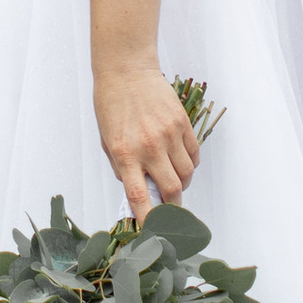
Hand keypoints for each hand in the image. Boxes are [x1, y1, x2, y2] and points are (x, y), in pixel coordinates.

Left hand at [94, 60, 201, 216]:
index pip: (138, 196)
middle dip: (172, 206)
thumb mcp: (107, 140)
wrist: (126, 70)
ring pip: (187, 174)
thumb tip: (138, 188)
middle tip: (168, 207)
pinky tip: (180, 161)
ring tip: (173, 180)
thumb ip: (123, 166)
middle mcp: (148, 147)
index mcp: (125, 153)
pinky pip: (194, 155)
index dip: (147, 219)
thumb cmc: (112, 104)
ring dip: (182, 184)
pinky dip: (190, 164)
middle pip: (171, 190)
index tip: (151, 232)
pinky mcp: (182, 123)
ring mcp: (168, 135)